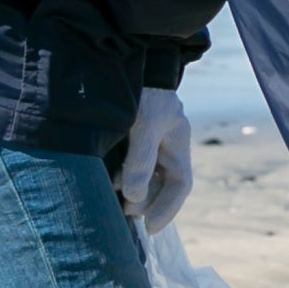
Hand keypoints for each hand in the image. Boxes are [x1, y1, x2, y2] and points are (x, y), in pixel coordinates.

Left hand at [114, 83, 192, 232]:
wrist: (128, 59)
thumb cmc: (144, 92)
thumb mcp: (145, 125)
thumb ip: (141, 160)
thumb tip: (134, 197)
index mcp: (177, 144)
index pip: (180, 185)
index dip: (168, 208)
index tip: (150, 228)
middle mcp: (165, 146)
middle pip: (161, 184)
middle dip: (146, 203)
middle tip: (126, 216)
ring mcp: (147, 141)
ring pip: (143, 176)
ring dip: (132, 192)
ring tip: (115, 204)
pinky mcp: (129, 137)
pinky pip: (129, 165)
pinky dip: (121, 178)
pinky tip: (108, 181)